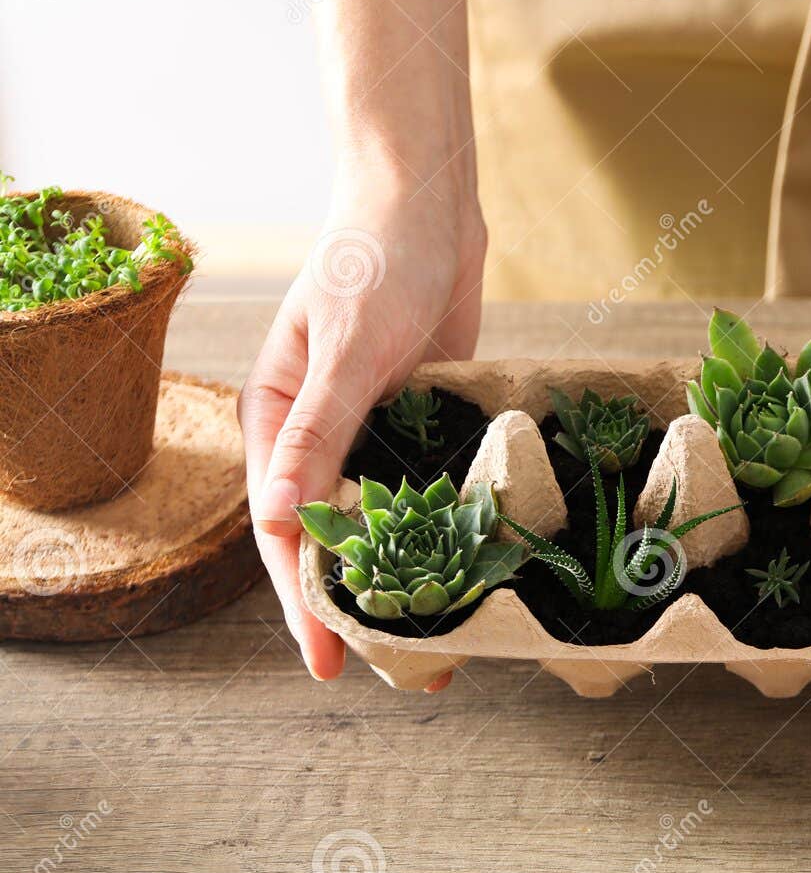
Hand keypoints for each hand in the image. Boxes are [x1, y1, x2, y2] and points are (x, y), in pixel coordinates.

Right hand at [239, 181, 485, 688]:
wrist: (428, 203)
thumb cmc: (372, 262)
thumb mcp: (346, 350)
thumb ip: (319, 435)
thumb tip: (283, 524)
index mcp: (277, 422)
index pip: (283, 531)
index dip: (304, 601)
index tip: (328, 662)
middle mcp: (321, 436)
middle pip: (333, 536)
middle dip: (357, 602)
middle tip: (398, 670)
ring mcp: (374, 429)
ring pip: (383, 518)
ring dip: (404, 570)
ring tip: (439, 637)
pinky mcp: (423, 416)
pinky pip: (428, 481)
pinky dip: (442, 521)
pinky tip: (470, 562)